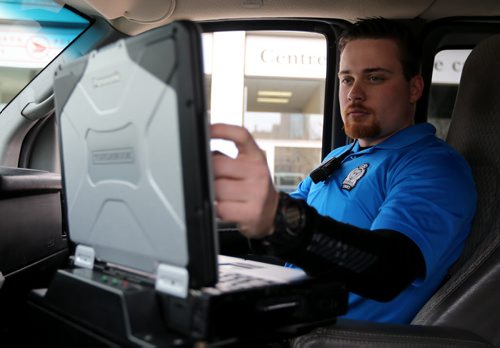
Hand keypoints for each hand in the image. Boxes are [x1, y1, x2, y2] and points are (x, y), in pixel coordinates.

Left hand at [211, 123, 278, 238]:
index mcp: (256, 157)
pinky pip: (221, 208)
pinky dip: (216, 208)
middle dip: (210, 172)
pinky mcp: (251, 212)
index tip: (208, 130)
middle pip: (219, 165)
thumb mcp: (247, 166)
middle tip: (213, 178)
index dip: (222, 130)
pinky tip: (223, 206)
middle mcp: (258, 172)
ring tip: (221, 194)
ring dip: (212, 192)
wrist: (270, 211)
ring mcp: (256, 192)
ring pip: (217, 188)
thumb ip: (227, 158)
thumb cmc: (253, 186)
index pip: (241, 136)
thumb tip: (202, 155)